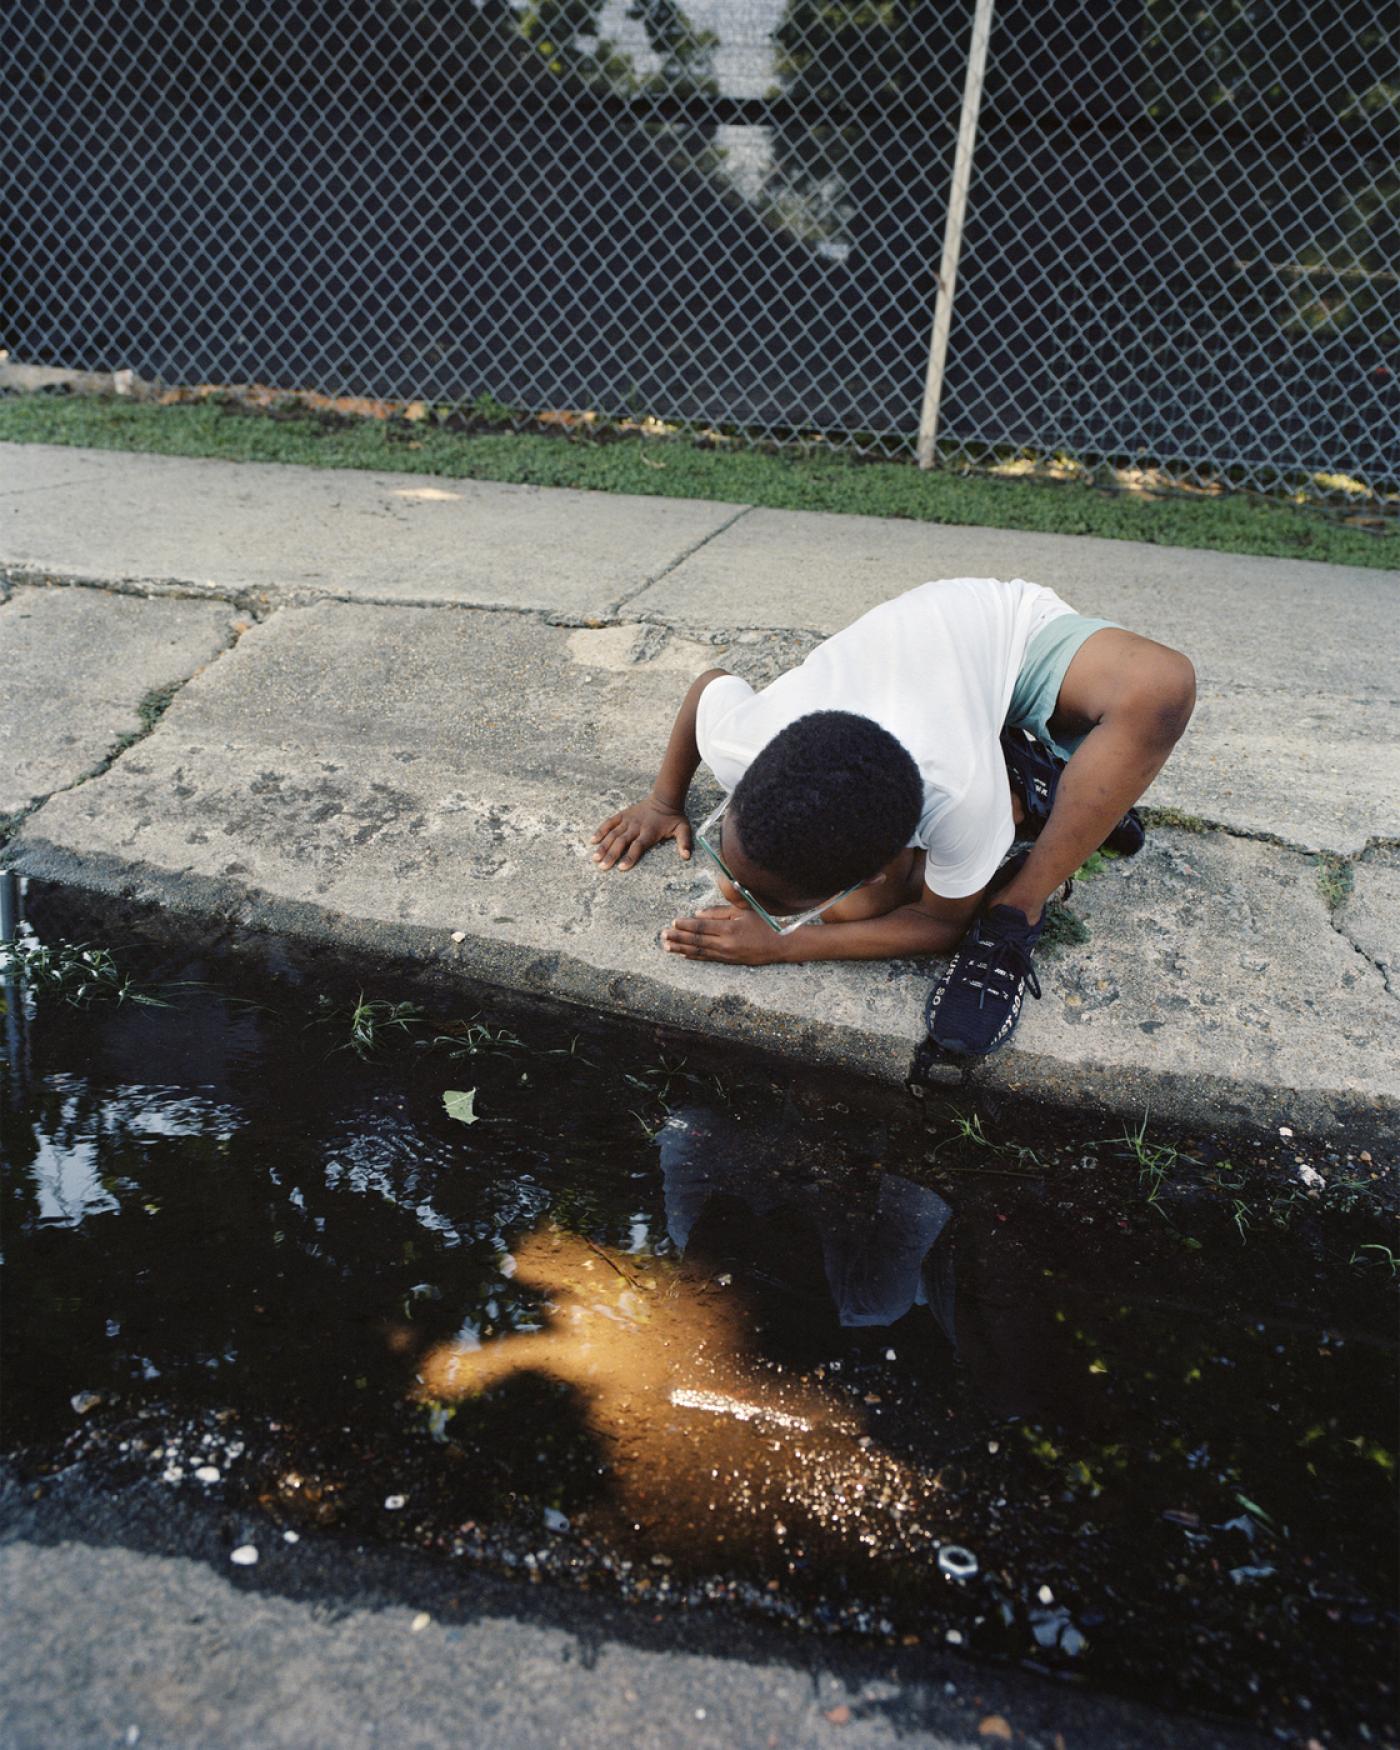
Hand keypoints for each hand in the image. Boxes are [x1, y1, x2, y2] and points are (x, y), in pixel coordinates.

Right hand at [591, 796, 691, 870]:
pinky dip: (601, 830)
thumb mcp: (683, 829)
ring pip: (613, 834)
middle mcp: (636, 827)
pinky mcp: (623, 815)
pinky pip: (609, 823)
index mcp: (649, 832)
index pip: (637, 847)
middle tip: (602, 867)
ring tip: (595, 858)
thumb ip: (684, 842)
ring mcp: (628, 821)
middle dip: (611, 855)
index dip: (630, 857)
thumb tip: (686, 856)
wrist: (664, 798)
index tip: (621, 868)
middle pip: (621, 842)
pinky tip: (592, 840)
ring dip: (603, 846)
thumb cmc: (674, 817)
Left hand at [662, 905, 788, 965]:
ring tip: (667, 946)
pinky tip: (682, 955)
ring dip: (681, 948)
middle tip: (662, 935)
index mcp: (730, 928)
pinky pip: (707, 958)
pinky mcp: (728, 961)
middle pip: (696, 941)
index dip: (686, 925)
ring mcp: (726, 955)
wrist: (779, 946)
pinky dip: (693, 957)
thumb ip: (719, 911)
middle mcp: (726, 944)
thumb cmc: (762, 924)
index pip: (702, 927)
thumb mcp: (743, 911)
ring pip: (699, 951)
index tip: (673, 922)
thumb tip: (697, 914)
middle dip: (678, 938)